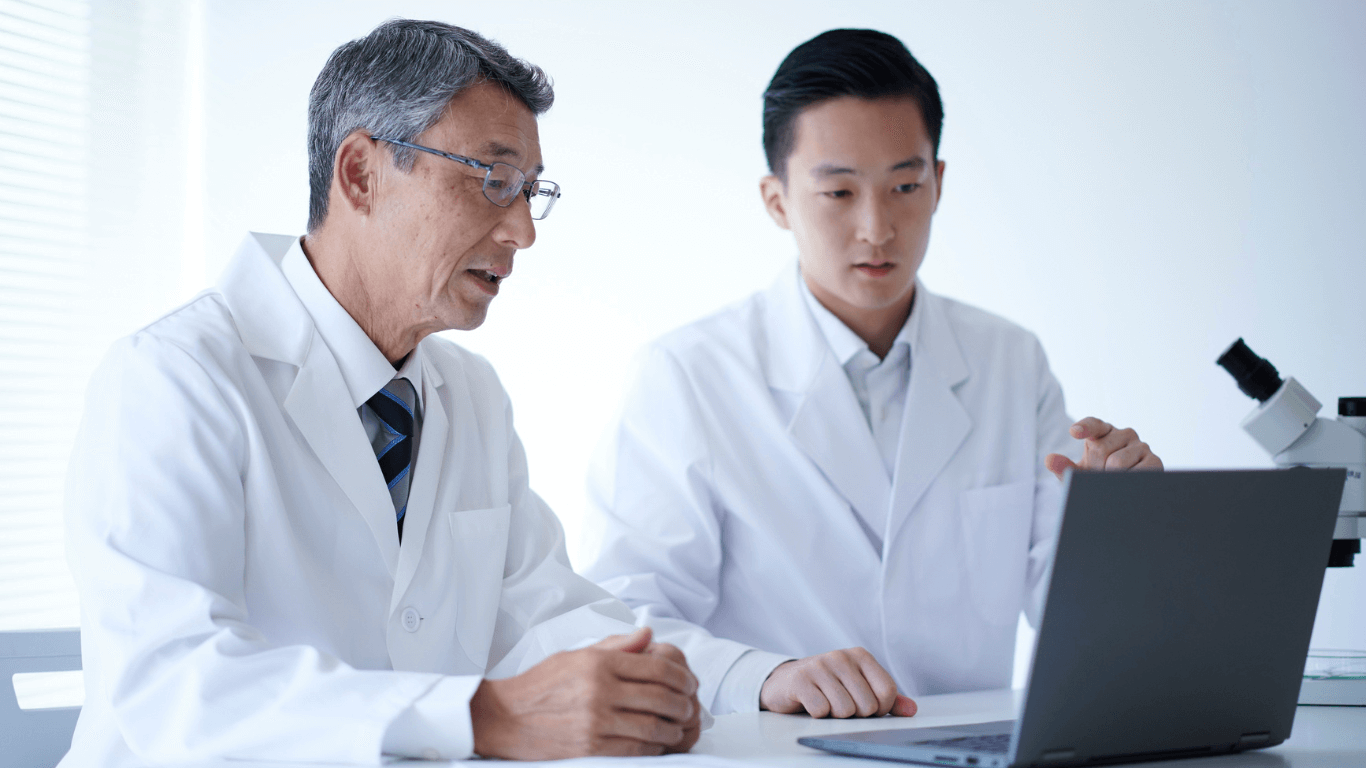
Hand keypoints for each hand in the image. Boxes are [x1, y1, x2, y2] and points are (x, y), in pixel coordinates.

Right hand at [470, 627, 699, 758]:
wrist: (505, 717)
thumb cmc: (541, 685)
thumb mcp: (576, 655)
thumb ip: (616, 646)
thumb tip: (648, 634)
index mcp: (598, 663)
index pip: (657, 666)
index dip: (681, 676)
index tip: (689, 682)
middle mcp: (599, 690)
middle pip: (661, 697)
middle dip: (683, 703)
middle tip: (689, 706)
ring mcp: (595, 721)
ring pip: (653, 726)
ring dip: (672, 728)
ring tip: (676, 726)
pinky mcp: (590, 748)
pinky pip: (635, 749)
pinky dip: (653, 747)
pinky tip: (656, 743)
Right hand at [760, 647, 917, 717]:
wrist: (785, 682)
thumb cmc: (827, 686)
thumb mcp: (858, 688)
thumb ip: (886, 699)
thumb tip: (911, 709)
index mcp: (860, 656)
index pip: (888, 692)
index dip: (880, 709)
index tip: (864, 706)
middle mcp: (841, 656)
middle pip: (868, 706)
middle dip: (856, 715)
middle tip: (840, 704)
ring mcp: (819, 666)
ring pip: (845, 710)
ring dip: (835, 716)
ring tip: (826, 703)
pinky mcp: (800, 679)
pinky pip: (821, 711)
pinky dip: (818, 715)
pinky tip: (811, 704)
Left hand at [1045, 416, 1162, 480]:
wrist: (1125, 497)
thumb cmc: (1099, 480)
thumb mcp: (1080, 475)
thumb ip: (1064, 467)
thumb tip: (1049, 459)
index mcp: (1103, 433)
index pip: (1094, 425)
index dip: (1085, 427)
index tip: (1074, 432)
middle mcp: (1124, 434)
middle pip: (1101, 449)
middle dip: (1096, 468)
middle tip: (1102, 477)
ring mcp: (1141, 446)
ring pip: (1117, 462)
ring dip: (1111, 478)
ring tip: (1116, 482)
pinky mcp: (1155, 461)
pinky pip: (1137, 471)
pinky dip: (1128, 481)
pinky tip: (1130, 483)